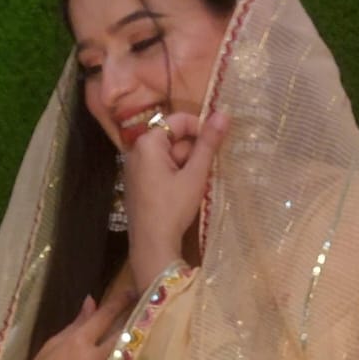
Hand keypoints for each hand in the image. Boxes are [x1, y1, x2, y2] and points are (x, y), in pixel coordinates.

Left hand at [125, 110, 228, 290]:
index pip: (178, 120)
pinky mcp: (138, 185)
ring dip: (187, 165)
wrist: (152, 246)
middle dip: (192, 152)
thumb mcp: (195, 175)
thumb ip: (209, 143)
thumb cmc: (173, 208)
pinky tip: (184, 193)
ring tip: (195, 185)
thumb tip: (224, 113)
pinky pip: (160, 170)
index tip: (216, 143)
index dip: (200, 128)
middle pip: (172, 139)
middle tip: (204, 172)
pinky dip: (175, 176)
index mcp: (147, 143)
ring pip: (169, 156)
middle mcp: (136, 152)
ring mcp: (134, 169)